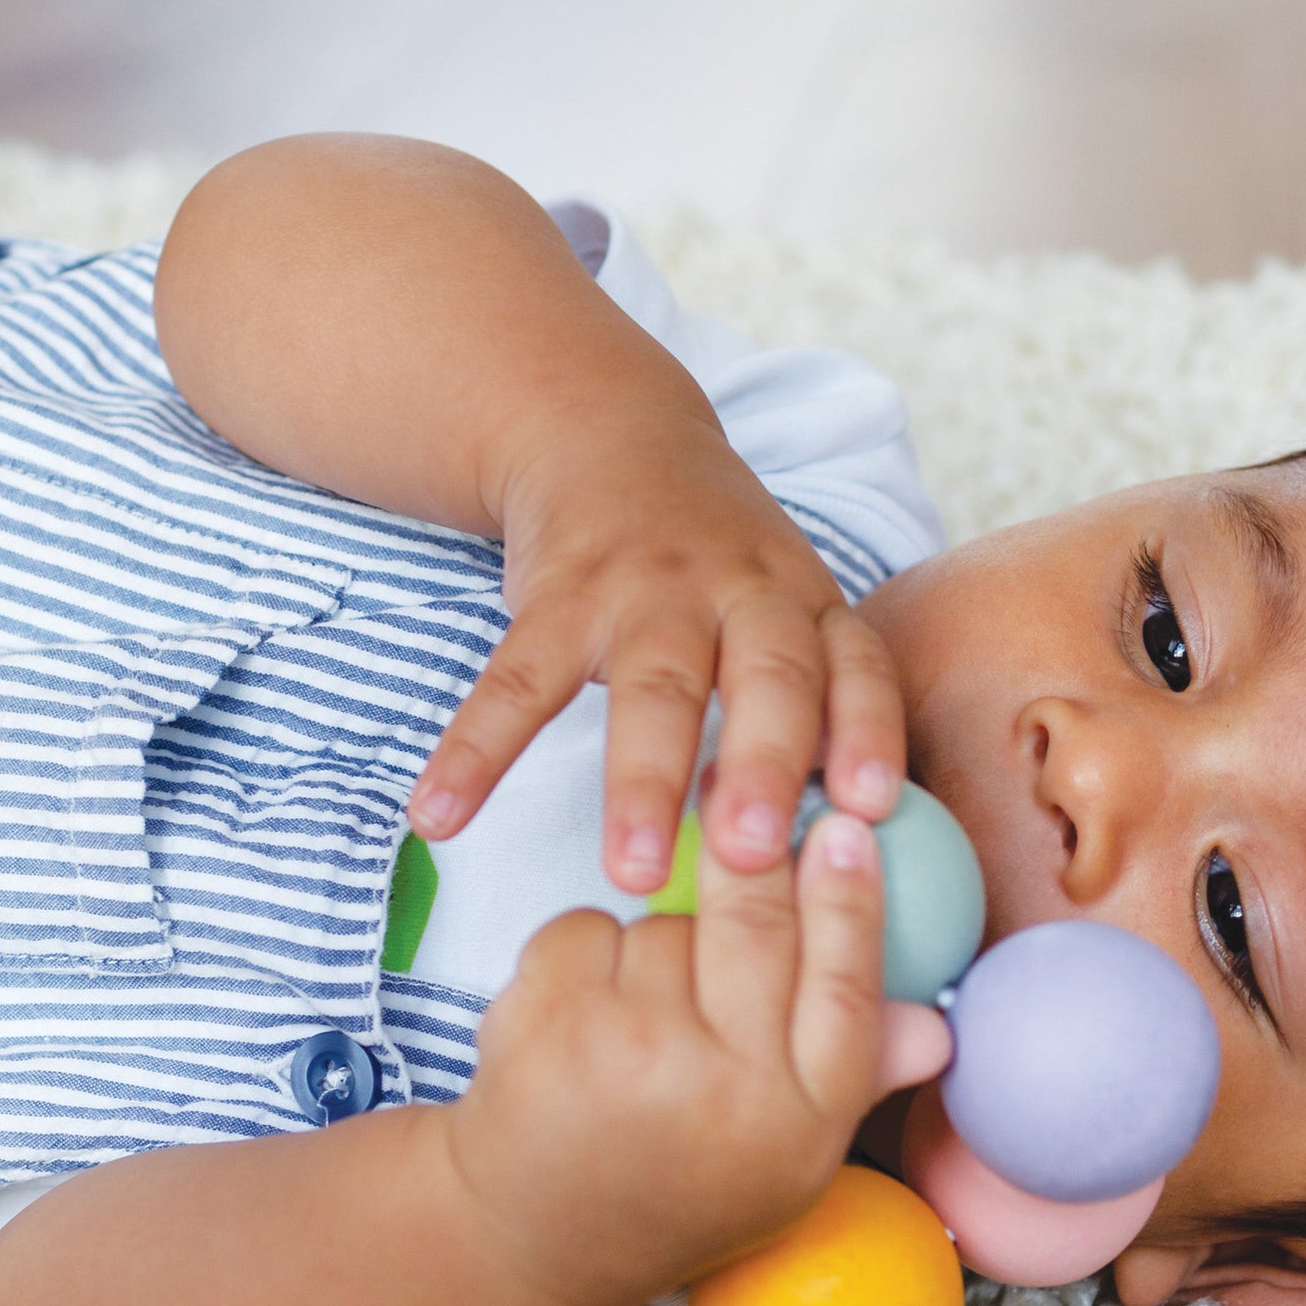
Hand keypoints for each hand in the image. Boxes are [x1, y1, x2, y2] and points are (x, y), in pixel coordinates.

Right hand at [407, 406, 906, 891]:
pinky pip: (516, 682)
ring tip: (628, 872)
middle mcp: (739, 591)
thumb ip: (808, 712)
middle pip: (766, 677)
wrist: (609, 433)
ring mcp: (646, 590)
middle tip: (753, 856)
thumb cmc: (718, 569)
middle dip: (764, 765)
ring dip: (641, 782)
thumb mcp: (783, 610)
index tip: (869, 808)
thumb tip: (827, 854)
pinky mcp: (557, 599)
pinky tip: (436, 818)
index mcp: (805, 604)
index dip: (868, 731)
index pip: (854, 665)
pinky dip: (474, 752)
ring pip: (652, 687)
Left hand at [442, 805, 950, 1305]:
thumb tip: (936, 1026)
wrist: (534, 1241)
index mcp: (799, 1124)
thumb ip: (852, 1079)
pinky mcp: (551, 1023)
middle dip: (756, 851)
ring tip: (640, 1017)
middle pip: (759, 924)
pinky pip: (588, 926)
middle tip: (747, 799)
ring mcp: (632, 1051)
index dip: (849, 899)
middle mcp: (724, 1088)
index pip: (845, 986)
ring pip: (666, 924)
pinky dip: (586, 951)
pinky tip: (581, 1016)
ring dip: (658, 943)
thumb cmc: (673, 1191)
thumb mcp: (782, 1162)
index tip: (846, 828)